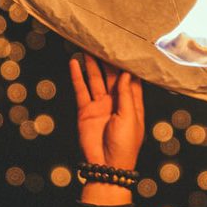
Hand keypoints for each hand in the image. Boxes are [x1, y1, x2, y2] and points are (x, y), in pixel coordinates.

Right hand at [68, 51, 144, 170]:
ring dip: (92, 64)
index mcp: (131, 103)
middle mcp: (116, 101)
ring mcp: (100, 105)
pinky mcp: (85, 110)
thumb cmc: (125, 145)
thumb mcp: (130, 118)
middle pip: (111, 75)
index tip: (125, 47)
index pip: (130, 79)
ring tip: (87, 46)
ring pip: (95, 79)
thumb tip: (125, 73)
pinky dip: (77, 76)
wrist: (106, 165)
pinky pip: (81, 89)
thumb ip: (125, 95)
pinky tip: (75, 63)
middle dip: (107, 60)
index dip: (127, 64)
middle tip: (103, 41)